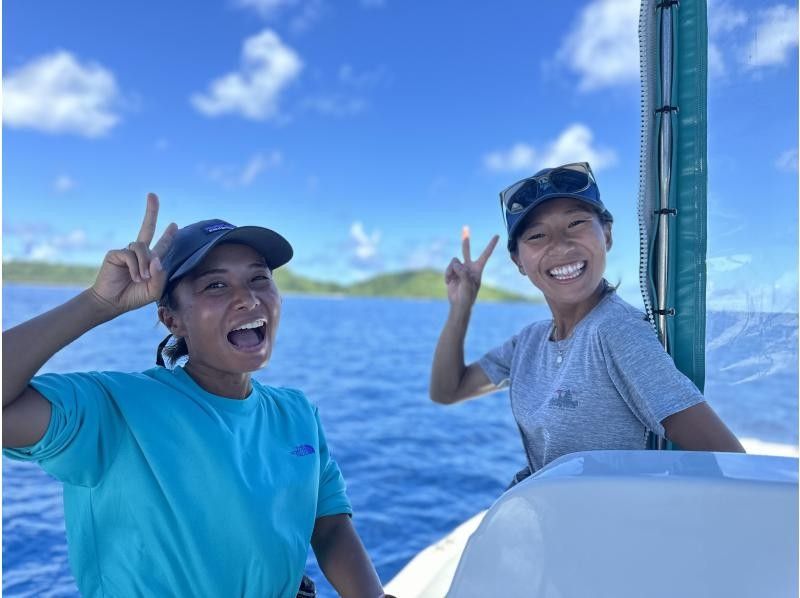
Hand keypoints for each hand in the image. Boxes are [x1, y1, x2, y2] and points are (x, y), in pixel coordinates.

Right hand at [91, 193, 177, 315]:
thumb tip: (156, 258)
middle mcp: (139, 253)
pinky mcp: (115, 253)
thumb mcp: (154, 290)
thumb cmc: (134, 296)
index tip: (174, 225)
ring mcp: (127, 252)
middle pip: (147, 228)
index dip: (168, 235)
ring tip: (142, 278)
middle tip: (152, 195)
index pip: (162, 244)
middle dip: (151, 211)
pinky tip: (134, 277)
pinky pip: (131, 255)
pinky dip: (136, 268)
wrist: (112, 302)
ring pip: (142, 248)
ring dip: (145, 264)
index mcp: (151, 261)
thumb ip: (160, 276)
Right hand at [444, 226, 498, 309]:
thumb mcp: (468, 285)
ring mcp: (459, 269)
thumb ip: (463, 273)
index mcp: (477, 269)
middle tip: (465, 227)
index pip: (485, 254)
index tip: (497, 236)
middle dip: (465, 239)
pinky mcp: (451, 272)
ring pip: (454, 261)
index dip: (491, 245)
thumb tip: (456, 264)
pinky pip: (448, 268)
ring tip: (454, 280)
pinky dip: (447, 275)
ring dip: (452, 270)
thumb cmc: (467, 296)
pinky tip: (449, 282)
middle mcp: (468, 266)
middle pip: (466, 249)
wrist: (458, 304)